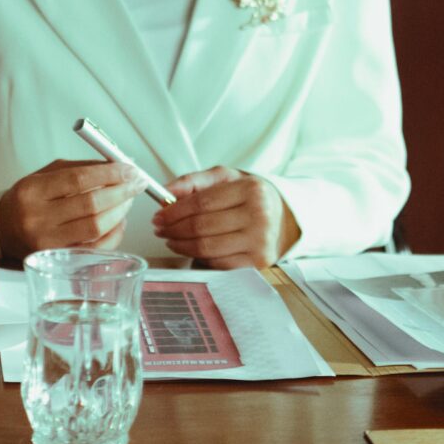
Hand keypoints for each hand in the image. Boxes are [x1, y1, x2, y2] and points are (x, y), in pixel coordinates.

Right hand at [0, 160, 138, 258]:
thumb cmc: (30, 198)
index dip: (110, 174)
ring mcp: (47, 244)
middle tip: (137, 183)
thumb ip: (82, 168)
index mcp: (32, 191)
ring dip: (120, 212)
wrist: (3, 229)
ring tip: (128, 199)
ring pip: (96, 229)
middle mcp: (37, 219)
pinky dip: (114, 234)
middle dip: (121, 192)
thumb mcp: (47, 174)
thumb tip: (120, 164)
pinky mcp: (58, 261)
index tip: (131, 169)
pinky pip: (96, 249)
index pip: (78, 180)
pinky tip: (119, 221)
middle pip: (90, 205)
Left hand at [152, 167, 298, 269]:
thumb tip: (165, 192)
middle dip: (173, 229)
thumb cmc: (250, 197)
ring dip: (181, 246)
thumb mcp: (227, 179)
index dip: (174, 212)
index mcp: (251, 190)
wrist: (285, 218)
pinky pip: (218, 264)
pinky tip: (192, 250)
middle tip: (161, 229)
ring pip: (207, 248)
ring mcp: (260, 242)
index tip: (158, 215)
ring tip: (171, 240)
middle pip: (201, 227)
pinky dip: (199, 258)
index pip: (201, 203)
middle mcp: (259, 216)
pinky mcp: (259, 263)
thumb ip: (194, 181)